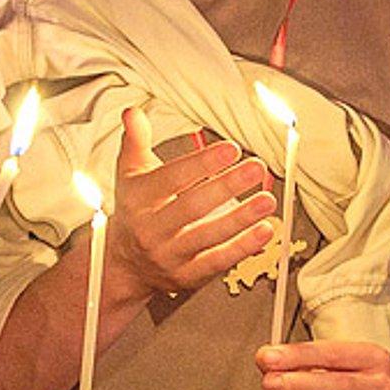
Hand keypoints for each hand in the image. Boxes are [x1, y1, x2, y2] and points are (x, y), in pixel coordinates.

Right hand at [106, 106, 277, 300]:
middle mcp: (152, 229)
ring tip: (267, 200)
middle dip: (228, 186)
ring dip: (242, 218)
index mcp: (139, 199)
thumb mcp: (129, 173)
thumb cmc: (134, 210)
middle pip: (193, 206)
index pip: (172, 178)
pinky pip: (218, 261)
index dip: (203, 163)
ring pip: (209, 236)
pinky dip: (243, 247)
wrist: (122, 263)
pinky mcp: (187, 276)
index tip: (231, 149)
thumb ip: (135, 141)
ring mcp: (170, 255)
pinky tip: (265, 231)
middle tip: (257, 167)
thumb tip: (134, 112)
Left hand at [256, 341, 389, 389]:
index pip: (333, 354)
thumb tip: (265, 360)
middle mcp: (382, 388)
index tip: (269, 358)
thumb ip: (296, 362)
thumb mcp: (327, 363)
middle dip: (301, 386)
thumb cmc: (349, 379)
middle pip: (341, 387)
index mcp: (373, 358)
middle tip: (270, 385)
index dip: (298, 356)